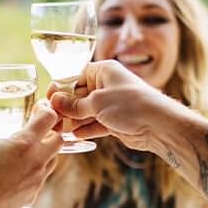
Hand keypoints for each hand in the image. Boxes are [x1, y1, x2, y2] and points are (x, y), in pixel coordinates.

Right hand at [0, 106, 63, 207]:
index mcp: (25, 142)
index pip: (49, 118)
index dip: (45, 110)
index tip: (36, 109)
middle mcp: (38, 159)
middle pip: (59, 139)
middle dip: (51, 131)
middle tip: (36, 130)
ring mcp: (38, 178)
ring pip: (54, 159)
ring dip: (46, 151)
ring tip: (28, 150)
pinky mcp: (33, 193)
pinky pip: (42, 177)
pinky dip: (36, 170)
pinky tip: (20, 170)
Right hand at [49, 60, 180, 152]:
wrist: (159, 126)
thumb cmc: (131, 105)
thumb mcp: (97, 103)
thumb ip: (74, 104)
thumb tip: (55, 102)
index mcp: (103, 71)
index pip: (74, 75)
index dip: (60, 87)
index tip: (48, 99)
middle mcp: (106, 85)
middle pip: (78, 94)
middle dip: (64, 106)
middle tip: (51, 118)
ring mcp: (110, 103)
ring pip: (85, 111)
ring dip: (72, 120)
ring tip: (58, 129)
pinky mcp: (114, 120)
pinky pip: (93, 123)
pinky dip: (84, 129)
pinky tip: (73, 136)